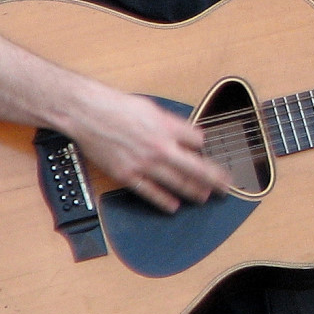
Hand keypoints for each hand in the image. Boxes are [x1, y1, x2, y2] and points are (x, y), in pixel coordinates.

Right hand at [68, 85, 226, 211]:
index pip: (198, 142)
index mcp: (167, 129)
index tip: (214, 157)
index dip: (206, 148)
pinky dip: (163, 201)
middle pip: (195, 167)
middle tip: (225, 187)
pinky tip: (173, 206)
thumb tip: (190, 135)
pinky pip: (149, 192)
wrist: (88, 114)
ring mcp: (144, 164)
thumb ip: (173, 124)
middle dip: (213, 179)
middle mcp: (159, 148)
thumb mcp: (154, 109)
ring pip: (176, 182)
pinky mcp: (127, 175)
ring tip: (205, 197)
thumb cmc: (118, 107)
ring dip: (193, 191)